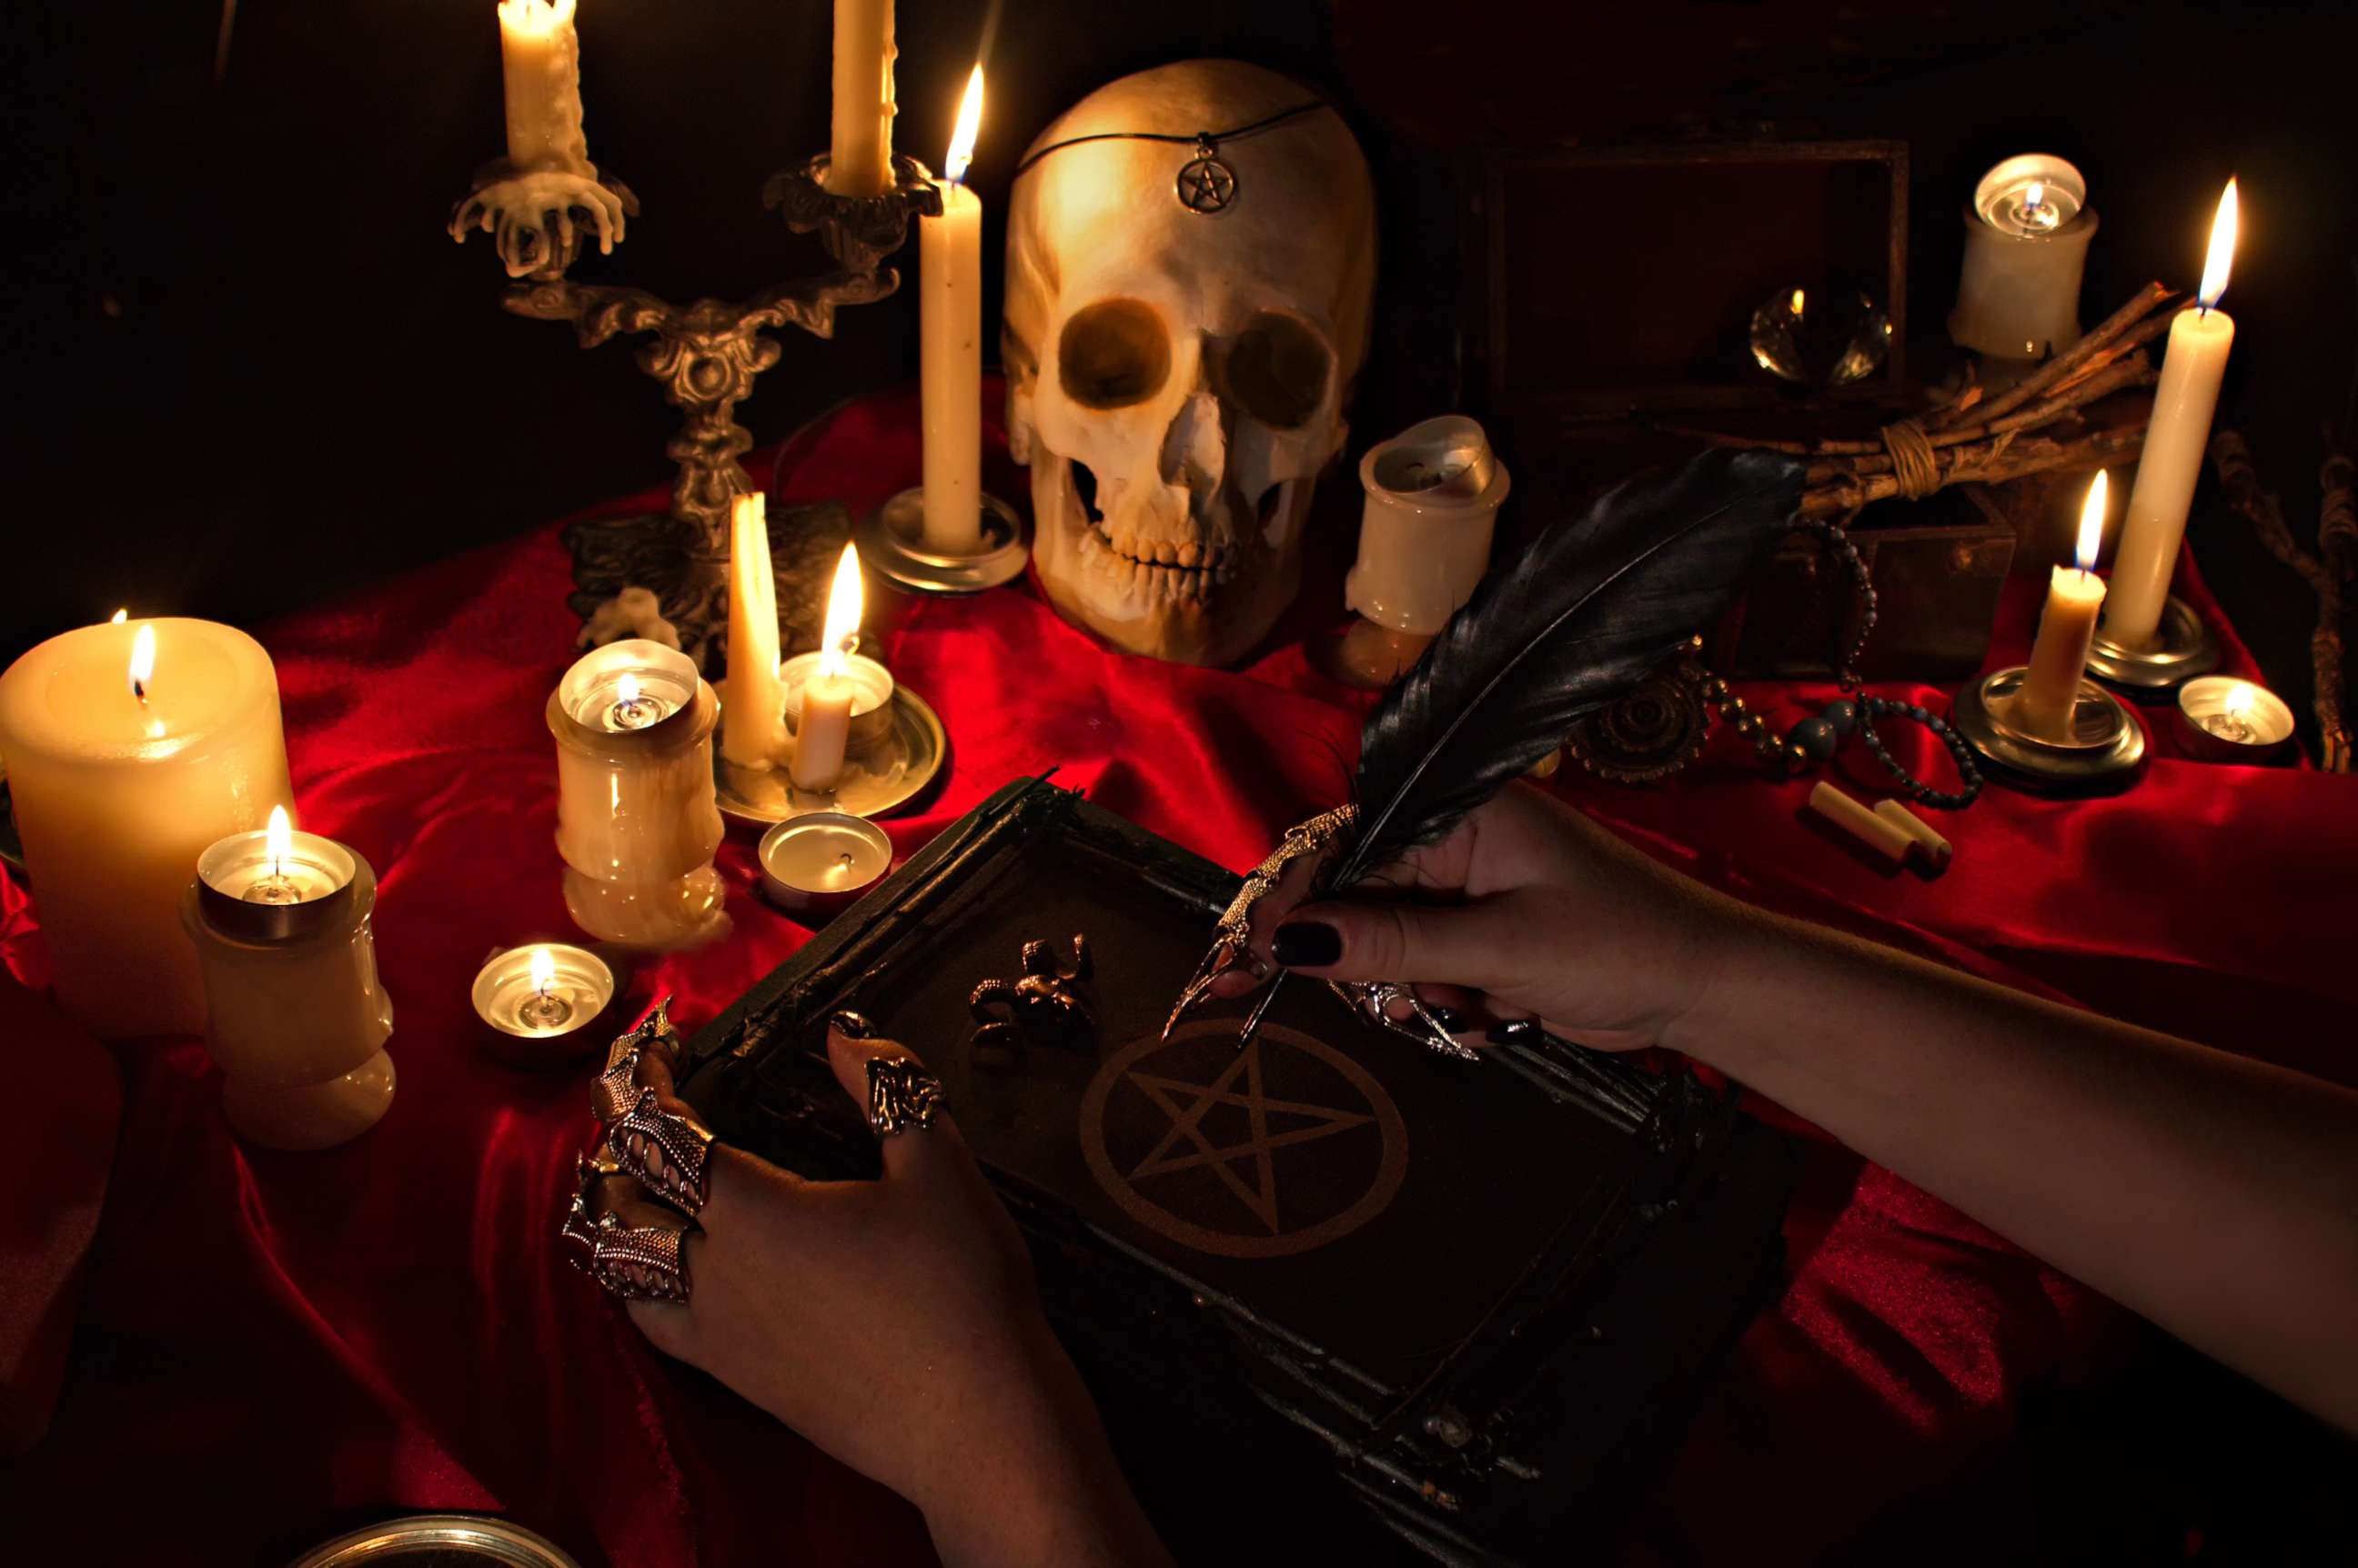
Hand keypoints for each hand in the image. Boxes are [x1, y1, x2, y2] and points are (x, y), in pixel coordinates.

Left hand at [598, 1020, 1168, 1566]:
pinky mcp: (734, 1377)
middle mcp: (712, 1271)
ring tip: (634, 1174)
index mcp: (752, 1209)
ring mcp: (715, 1332)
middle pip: (623, 1194)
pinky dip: (634, 1276)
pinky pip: (651, 1318)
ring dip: (618, 1207)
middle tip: (644, 1101)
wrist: (975, 1422)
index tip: (653, 1047)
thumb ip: (887, 1086)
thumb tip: (846, 1033)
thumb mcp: (939, 1166)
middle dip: (621, 1137)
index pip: (660, 1131)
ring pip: (623, 1259)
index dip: (644, 1080)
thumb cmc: (961, 1291)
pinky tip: (658, 1263)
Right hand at [1211, 781, 1740, 1050]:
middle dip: (1362, 961)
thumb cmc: (1621, 943)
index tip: (1239, 967)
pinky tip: (1485, 1015)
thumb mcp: (1500, 946)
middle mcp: (1451, 838)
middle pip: (1349, 897)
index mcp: (1456, 810)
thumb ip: (1392, 943)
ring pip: (1379, 943)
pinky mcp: (1477, 933)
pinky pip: (1417, 968)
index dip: (1285, 906)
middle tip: (1392, 1007)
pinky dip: (1437, 1000)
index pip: (1338, 848)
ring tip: (1468, 1009)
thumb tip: (1291, 943)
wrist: (1704, 986)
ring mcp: (1464, 887)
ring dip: (1408, 989)